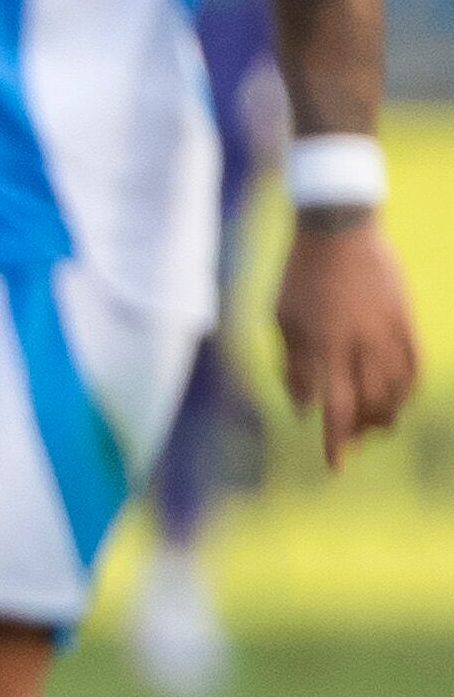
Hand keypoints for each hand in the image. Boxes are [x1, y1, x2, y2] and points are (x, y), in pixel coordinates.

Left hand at [278, 216, 419, 469]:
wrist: (339, 230)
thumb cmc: (300, 276)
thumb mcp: (283, 319)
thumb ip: (294, 366)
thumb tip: (303, 408)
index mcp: (326, 345)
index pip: (336, 406)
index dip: (337, 440)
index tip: (336, 466)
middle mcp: (362, 342)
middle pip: (372, 401)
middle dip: (364, 429)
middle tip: (354, 441)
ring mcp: (389, 329)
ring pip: (397, 386)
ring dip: (388, 412)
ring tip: (378, 426)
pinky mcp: (405, 317)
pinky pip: (414, 361)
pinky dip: (408, 385)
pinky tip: (400, 397)